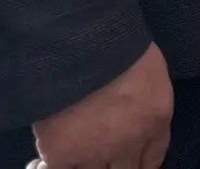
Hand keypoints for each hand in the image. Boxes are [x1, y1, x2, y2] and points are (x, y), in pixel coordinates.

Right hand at [32, 41, 171, 168]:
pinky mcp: (61, 154)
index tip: (135, 160)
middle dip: (117, 165)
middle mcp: (128, 144)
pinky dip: (48, 168)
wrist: (86, 46)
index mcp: (155, 119)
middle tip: (105, 152)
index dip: (143, 161)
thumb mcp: (149, 67)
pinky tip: (44, 162)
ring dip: (85, 165)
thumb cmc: (122, 44)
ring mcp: (94, 152)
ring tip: (77, 150)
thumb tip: (132, 105)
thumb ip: (145, 95)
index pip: (153, 156)